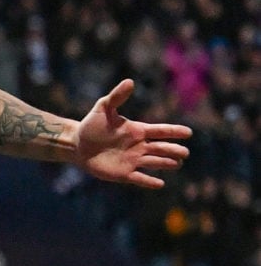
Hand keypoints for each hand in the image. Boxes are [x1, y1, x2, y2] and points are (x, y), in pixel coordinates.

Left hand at [74, 79, 190, 188]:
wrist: (77, 143)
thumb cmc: (92, 125)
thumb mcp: (103, 108)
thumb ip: (117, 96)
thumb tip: (129, 81)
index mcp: (138, 131)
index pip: (160, 131)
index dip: (174, 132)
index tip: (188, 132)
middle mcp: (139, 146)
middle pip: (161, 148)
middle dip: (173, 150)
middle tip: (185, 152)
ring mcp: (133, 160)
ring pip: (154, 162)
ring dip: (166, 163)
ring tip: (177, 164)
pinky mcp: (123, 173)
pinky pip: (140, 178)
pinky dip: (149, 182)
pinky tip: (160, 184)